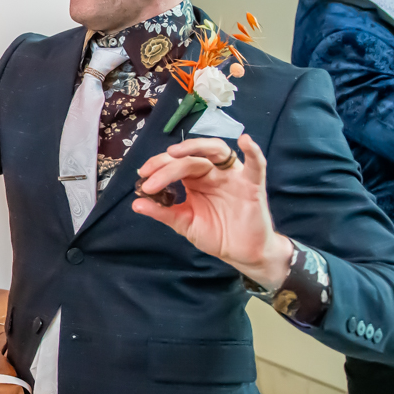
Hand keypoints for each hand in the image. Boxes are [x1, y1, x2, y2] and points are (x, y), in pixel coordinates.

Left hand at [132, 134, 293, 288]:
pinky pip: (257, 166)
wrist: (240, 252)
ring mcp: (232, 176)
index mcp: (195, 179)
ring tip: (175, 152)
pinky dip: (254, 152)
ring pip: (217, 150)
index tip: (142, 176)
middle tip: (149, 172)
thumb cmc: (215, 233)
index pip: (175, 164)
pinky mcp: (252, 185)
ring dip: (196, 147)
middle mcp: (213, 172)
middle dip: (167, 164)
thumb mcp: (183, 222)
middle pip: (191, 157)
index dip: (158, 167)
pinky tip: (246, 141)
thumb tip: (136, 203)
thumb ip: (162, 212)